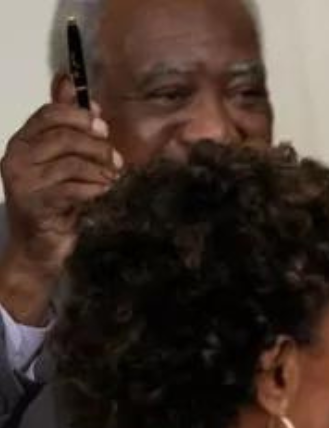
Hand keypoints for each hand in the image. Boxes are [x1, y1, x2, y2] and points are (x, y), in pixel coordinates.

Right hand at [0, 102, 120, 322]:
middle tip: (115, 160)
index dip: (80, 116)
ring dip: (101, 171)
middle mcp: (16, 158)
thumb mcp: (61, 159)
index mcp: (21, 142)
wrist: (40, 248)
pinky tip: (104, 194)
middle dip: (98, 146)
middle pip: (66, 136)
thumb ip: (64, 122)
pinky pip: (76, 188)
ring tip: (112, 179)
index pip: (49, 113)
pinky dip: (96, 190)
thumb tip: (66, 81)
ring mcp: (24, 183)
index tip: (103, 126)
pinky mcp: (37, 205)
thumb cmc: (56, 201)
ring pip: (74, 163)